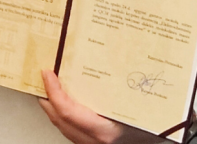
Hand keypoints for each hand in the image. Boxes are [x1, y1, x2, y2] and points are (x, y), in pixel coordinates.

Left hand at [38, 71, 160, 143]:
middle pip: (58, 119)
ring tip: (50, 85)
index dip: (53, 91)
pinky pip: (70, 129)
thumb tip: (116, 61)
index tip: (48, 74)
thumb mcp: (139, 107)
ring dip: (53, 105)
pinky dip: (63, 114)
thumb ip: (126, 90)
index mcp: (103, 131)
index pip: (67, 111)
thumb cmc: (153, 131)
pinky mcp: (92, 142)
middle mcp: (94, 140)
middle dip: (47, 96)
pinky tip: (67, 101)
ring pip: (62, 126)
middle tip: (43, 76)